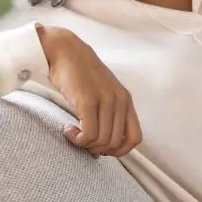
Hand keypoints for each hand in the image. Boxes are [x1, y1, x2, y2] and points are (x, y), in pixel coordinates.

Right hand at [37, 25, 141, 157]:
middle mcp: (120, 101)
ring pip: (102, 141)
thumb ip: (110, 113)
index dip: (121, 150)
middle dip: (98, 149)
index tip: (103, 148)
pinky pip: (89, 134)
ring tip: (73, 134)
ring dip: (85, 144)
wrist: (65, 51)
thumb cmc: (81, 75)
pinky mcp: (88, 101)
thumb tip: (104, 144)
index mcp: (126, 100)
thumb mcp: (104, 92)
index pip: (136, 138)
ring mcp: (105, 100)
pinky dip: (77, 139)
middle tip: (82, 141)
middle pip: (116, 143)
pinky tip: (68, 130)